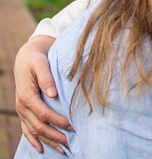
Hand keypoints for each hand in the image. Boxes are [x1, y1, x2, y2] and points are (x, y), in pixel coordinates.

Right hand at [14, 35, 72, 153]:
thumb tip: (53, 93)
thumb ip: (46, 78)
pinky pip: (27, 130)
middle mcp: (22, 106)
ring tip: (63, 150)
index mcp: (27, 95)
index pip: (44, 114)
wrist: (26, 58)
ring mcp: (22, 111)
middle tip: (72, 142)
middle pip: (39, 126)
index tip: (73, 126)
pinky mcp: (24, 112)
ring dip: (48, 142)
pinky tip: (41, 149)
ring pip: (34, 131)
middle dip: (55, 136)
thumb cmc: (37, 59)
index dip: (58, 122)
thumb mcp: (41, 64)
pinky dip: (34, 141)